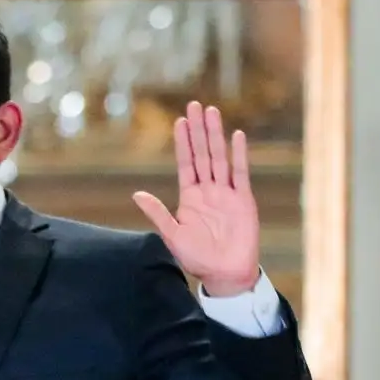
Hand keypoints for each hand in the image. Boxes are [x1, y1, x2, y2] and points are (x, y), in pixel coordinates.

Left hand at [132, 102, 260, 297]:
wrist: (225, 274)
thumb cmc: (197, 258)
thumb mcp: (171, 235)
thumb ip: (157, 213)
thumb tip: (136, 194)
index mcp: (190, 197)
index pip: (186, 163)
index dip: (183, 142)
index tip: (179, 121)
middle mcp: (208, 191)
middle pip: (202, 153)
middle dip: (198, 130)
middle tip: (195, 105)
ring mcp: (227, 193)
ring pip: (220, 157)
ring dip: (215, 135)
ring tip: (212, 112)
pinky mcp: (243, 200)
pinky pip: (241, 173)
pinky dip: (239, 155)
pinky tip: (236, 136)